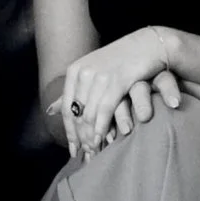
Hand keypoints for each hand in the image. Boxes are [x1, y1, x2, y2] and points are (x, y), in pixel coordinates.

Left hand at [56, 28, 179, 159]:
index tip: (72, 150)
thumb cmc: (123, 61)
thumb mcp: (94, 71)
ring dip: (91, 136)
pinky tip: (102, 139)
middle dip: (80, 138)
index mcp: (75, 71)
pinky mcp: (117, 79)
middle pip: (77, 113)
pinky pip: (105, 109)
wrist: (149, 44)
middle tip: (85, 156)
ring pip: (90, 114)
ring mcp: (100, 75)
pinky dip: (102, 127)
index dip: (69, 131)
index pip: (67, 108)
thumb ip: (75, 90)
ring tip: (94, 152)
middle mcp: (84, 72)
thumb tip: (49, 110)